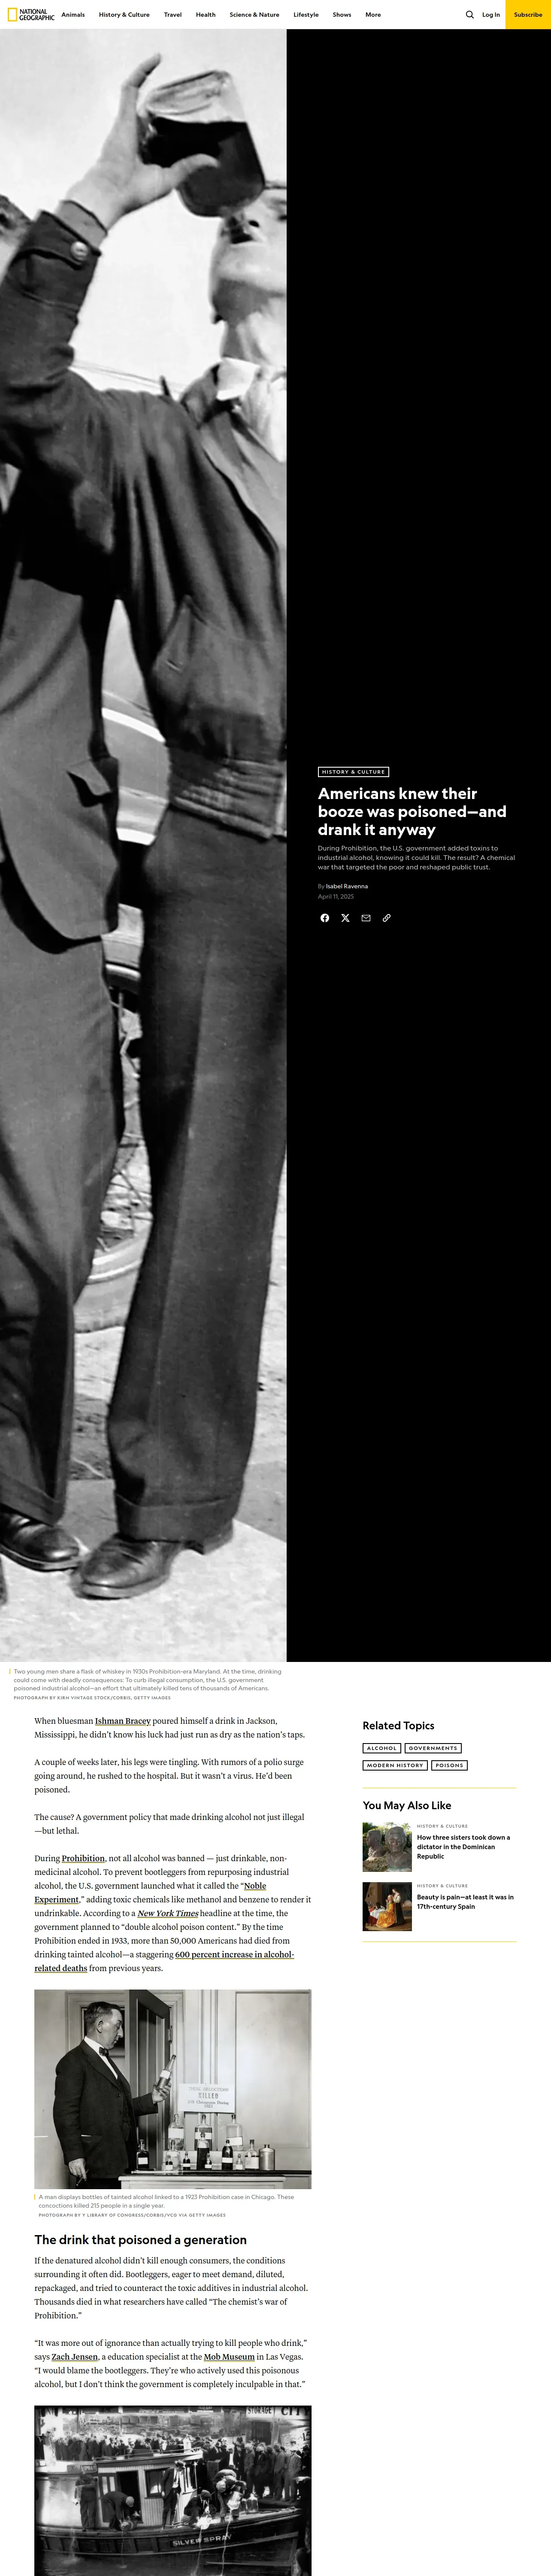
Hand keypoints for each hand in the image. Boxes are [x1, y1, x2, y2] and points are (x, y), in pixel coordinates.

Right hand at [66, 58, 214, 231]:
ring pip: (141, 95)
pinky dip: (141, 72)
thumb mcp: (169, 178)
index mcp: (145, 151)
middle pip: (153, 111)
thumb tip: (213, 160)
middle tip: (183, 91)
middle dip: (165, 100)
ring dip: (148, 76)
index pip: (160, 132)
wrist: (113, 191)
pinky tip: (155, 59)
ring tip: (161, 60)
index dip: (173, 123)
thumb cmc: (134, 191)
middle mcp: (137, 134)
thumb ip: (188, 166)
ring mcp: (129, 123)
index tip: (192, 119)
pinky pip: (131, 87)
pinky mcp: (124, 115)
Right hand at [68, 2156, 86, 2180]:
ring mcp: (73, 2167)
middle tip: (81, 2176)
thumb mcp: (83, 2160)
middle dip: (80, 2176)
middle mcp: (76, 2167)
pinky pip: (71, 2172)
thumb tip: (83, 2170)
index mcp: (81, 2165)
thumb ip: (83, 2165)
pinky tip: (74, 2173)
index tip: (85, 2179)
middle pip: (79, 2174)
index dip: (84, 2177)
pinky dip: (73, 2173)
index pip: (83, 2172)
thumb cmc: (79, 2156)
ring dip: (77, 2175)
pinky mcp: (69, 2166)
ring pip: (75, 2174)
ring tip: (78, 2175)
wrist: (73, 2153)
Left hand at [151, 2078, 170, 2104]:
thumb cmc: (155, 2093)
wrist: (153, 2097)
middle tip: (165, 2086)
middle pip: (169, 2089)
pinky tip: (160, 2092)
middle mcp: (165, 2091)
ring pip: (167, 2092)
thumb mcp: (154, 2088)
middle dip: (168, 2087)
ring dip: (165, 2090)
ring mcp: (165, 2094)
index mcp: (164, 2088)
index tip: (169, 2083)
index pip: (168, 2086)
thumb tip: (156, 2082)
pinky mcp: (164, 2097)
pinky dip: (163, 2093)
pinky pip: (164, 2095)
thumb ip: (155, 2085)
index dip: (169, 2084)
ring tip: (163, 2089)